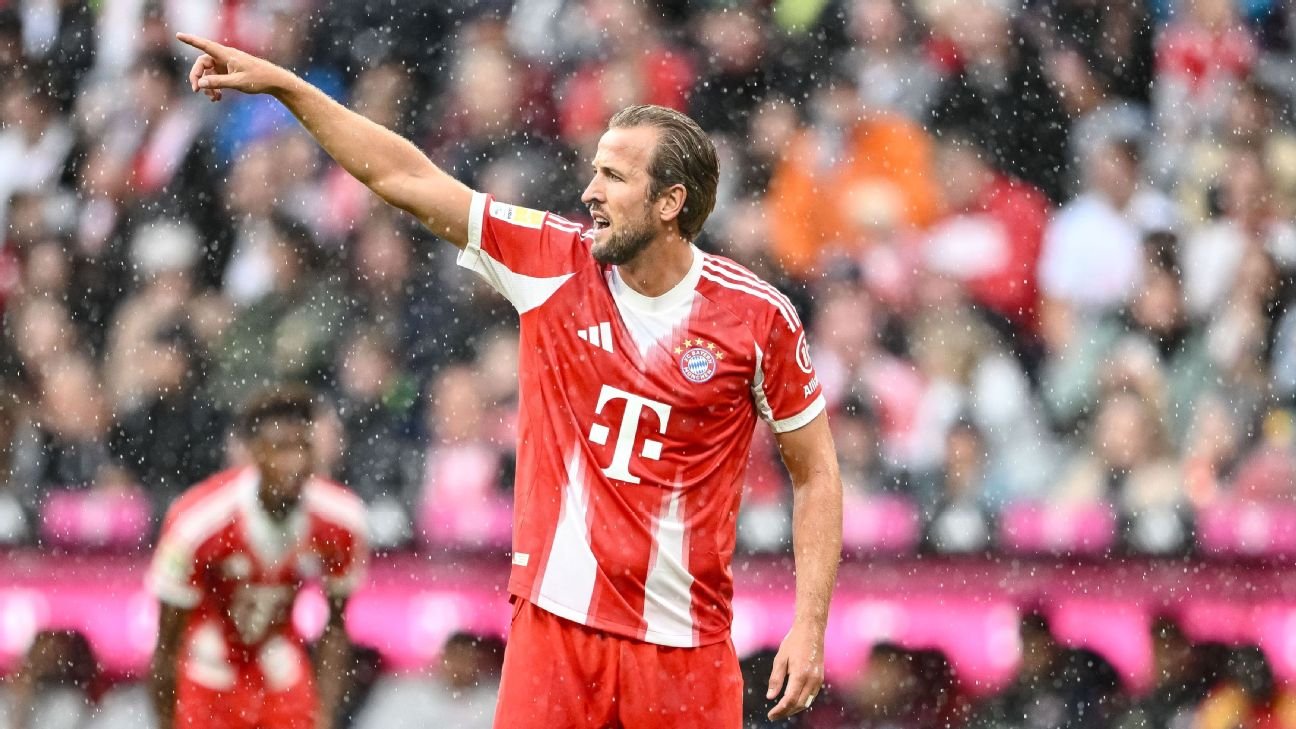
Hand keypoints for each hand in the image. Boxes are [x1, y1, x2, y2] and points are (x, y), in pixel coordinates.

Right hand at [175, 33, 291, 101]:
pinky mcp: (230, 72)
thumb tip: (200, 83)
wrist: (274, 81)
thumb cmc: (258, 79)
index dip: (190, 40)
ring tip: (213, 99)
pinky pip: (216, 78)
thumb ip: (218, 83)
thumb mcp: (237, 82)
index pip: (204, 45)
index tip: (178, 35)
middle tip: (196, 90)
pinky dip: (215, 88)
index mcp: (226, 55)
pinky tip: (217, 99)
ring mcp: (226, 65)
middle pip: (202, 64)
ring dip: (208, 86)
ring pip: (209, 73)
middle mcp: (224, 57)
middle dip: (197, 77)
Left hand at [766, 620, 826, 721]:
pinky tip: (792, 701)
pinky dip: (801, 702)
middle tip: (774, 715)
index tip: (770, 715)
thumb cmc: (793, 642)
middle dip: (786, 712)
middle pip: (798, 704)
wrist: (811, 630)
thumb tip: (770, 697)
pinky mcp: (820, 678)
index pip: (789, 700)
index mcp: (800, 674)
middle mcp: (812, 679)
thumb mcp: (780, 658)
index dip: (780, 710)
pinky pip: (811, 696)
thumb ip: (775, 679)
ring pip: (806, 702)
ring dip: (794, 709)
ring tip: (781, 710)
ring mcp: (818, 680)